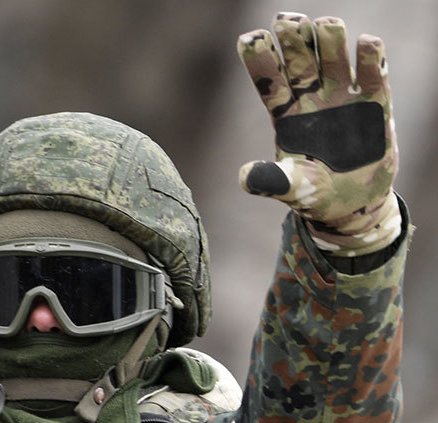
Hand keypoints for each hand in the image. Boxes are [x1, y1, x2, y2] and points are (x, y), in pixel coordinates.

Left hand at [237, 13, 400, 256]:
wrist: (353, 204)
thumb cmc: (315, 193)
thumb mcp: (293, 190)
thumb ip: (272, 181)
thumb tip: (245, 178)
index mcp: (284, 112)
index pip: (268, 79)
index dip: (259, 58)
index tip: (249, 39)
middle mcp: (311, 97)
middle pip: (299, 58)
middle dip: (293, 37)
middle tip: (286, 20)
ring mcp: (343, 97)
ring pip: (333, 56)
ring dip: (329, 38)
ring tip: (326, 25)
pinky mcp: (376, 104)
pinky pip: (373, 74)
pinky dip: (371, 58)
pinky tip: (367, 43)